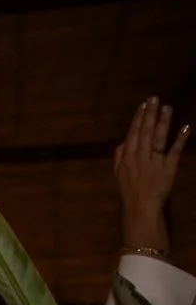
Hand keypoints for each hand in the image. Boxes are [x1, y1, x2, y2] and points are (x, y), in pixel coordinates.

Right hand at [115, 96, 185, 253]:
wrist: (140, 206)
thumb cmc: (129, 190)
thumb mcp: (117, 173)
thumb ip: (118, 156)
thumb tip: (122, 142)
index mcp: (127, 155)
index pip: (133, 132)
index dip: (138, 117)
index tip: (143, 104)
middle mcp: (140, 155)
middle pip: (145, 131)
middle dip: (150, 114)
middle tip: (154, 98)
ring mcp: (154, 160)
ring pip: (158, 137)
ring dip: (163, 122)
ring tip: (167, 107)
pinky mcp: (168, 167)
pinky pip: (174, 151)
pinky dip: (180, 139)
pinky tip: (185, 127)